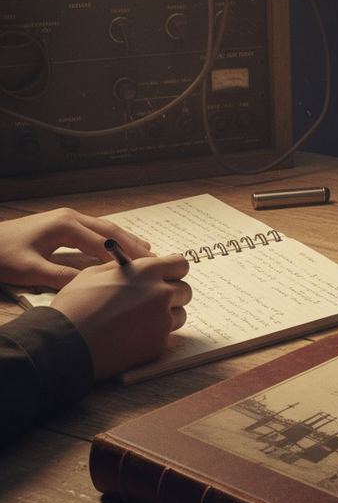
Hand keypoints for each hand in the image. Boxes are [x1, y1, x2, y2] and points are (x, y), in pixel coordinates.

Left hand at [0, 208, 152, 289]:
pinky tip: (122, 248)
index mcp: (65, 226)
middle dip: (134, 246)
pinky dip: (112, 240)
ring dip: (126, 241)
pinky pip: (95, 231)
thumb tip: (93, 284)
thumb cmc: (0, 255)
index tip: (145, 271)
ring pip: (105, 229)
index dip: (126, 258)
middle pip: (111, 231)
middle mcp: (70, 217)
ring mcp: (67, 218)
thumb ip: (63, 277)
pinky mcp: (63, 224)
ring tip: (148, 253)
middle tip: (156, 261)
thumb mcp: (30, 271)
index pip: (104, 243)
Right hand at [51, 255, 191, 379]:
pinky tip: (131, 336)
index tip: (169, 275)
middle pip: (185, 291)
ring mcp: (162, 321)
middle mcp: (161, 293)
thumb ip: (122, 268)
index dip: (174, 270)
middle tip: (153, 300)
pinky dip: (154, 335)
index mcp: (146, 271)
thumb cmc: (75, 306)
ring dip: (166, 315)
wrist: (64, 344)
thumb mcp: (93, 274)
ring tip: (139, 320)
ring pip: (179, 315)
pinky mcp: (158, 344)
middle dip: (173, 294)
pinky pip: (166, 336)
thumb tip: (136, 265)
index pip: (181, 264)